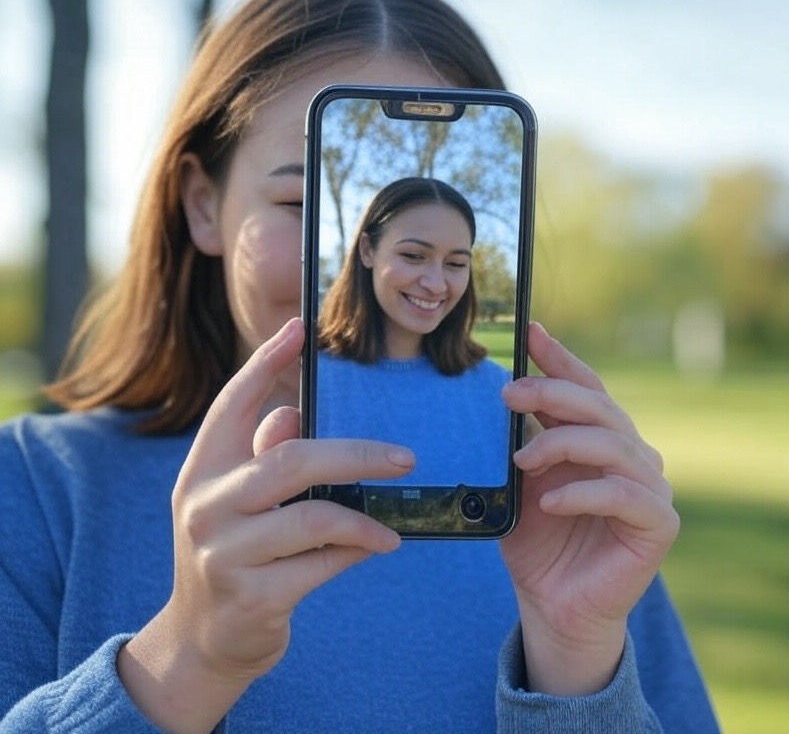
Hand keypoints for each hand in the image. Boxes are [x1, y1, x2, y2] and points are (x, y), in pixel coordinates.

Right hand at [118, 318, 411, 733]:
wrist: (205, 640)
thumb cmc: (235, 553)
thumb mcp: (238, 503)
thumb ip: (266, 457)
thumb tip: (296, 412)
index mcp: (202, 472)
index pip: (232, 406)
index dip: (265, 364)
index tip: (298, 328)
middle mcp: (206, 506)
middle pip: (291, 461)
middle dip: (357, 454)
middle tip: (406, 457)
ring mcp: (224, 554)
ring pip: (315, 517)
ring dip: (365, 519)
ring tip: (391, 525)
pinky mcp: (253, 596)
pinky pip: (323, 563)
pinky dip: (356, 553)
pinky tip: (374, 549)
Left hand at [500, 322, 678, 695]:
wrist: (554, 606)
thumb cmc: (539, 544)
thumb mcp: (521, 485)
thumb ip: (524, 443)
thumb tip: (510, 394)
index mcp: (603, 440)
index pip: (587, 388)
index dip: (561, 358)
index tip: (530, 331)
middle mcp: (633, 456)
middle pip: (600, 408)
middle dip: (552, 394)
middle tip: (509, 394)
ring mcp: (651, 488)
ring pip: (613, 444)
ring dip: (561, 444)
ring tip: (521, 460)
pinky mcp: (658, 524)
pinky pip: (622, 494)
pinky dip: (581, 493)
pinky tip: (549, 501)